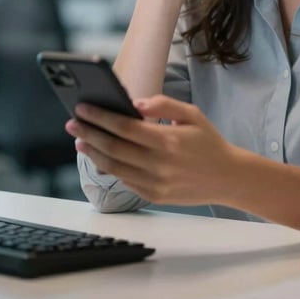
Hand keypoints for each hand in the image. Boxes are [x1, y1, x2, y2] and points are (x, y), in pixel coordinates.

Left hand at [66, 96, 238, 205]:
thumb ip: (163, 104)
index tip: (83, 108)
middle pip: (113, 147)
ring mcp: (155, 183)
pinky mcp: (154, 196)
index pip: (124, 127)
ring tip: (81, 140)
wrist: (227, 177)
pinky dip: (109, 168)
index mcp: (167, 140)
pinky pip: (125, 180)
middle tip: (72, 123)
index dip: (100, 117)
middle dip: (89, 134)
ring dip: (93, 153)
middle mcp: (158, 164)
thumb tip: (134, 103)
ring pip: (114, 167)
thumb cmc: (208, 141)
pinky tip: (100, 158)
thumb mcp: (192, 114)